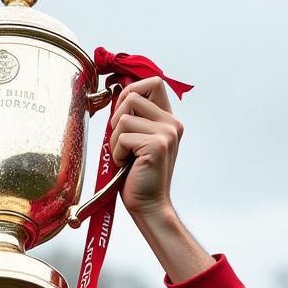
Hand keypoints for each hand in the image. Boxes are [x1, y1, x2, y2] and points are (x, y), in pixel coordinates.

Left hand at [109, 77, 182, 222]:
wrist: (148, 205)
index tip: (120, 108)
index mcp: (169, 119)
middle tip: (121, 141)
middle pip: (133, 95)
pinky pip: (122, 137)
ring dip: (115, 140)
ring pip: (124, 118)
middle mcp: (172, 123)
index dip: (131, 89)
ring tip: (124, 157)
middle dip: (117, 116)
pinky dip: (116, 154)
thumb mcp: (137, 140)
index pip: (153, 82)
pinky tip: (126, 165)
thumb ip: (134, 117)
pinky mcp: (156, 145)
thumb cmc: (137, 175)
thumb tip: (116, 92)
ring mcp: (166, 133)